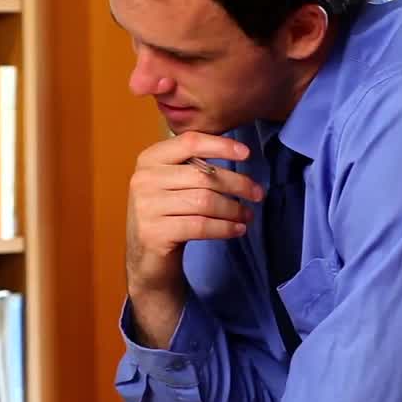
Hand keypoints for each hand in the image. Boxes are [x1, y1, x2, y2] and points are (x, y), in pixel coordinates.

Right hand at [126, 132, 263, 344]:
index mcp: (149, 160)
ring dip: (233, 209)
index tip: (247, 154)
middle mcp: (143, 179)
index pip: (189, 142)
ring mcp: (146, 207)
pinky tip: (237, 229)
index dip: (221, 145)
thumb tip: (238, 153)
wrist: (145, 258)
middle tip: (258, 194)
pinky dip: (224, 228)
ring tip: (247, 215)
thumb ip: (193, 166)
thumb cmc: (167, 215)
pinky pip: (200, 226)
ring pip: (204, 201)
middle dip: (237, 184)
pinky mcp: (154, 233)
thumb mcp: (172, 184)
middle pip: (202, 174)